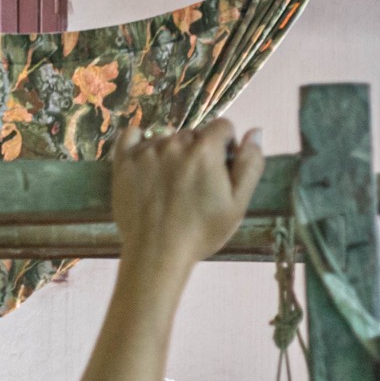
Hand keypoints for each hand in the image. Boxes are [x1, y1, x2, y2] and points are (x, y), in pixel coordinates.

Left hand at [110, 121, 265, 275]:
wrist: (157, 254)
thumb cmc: (202, 232)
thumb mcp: (237, 204)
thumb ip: (250, 164)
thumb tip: (256, 131)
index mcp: (205, 149)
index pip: (222, 126)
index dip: (226, 147)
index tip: (220, 170)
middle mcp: (175, 142)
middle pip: (193, 134)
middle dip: (198, 152)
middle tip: (194, 185)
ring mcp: (147, 150)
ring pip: (166, 137)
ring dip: (172, 153)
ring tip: (170, 185)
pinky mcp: (124, 161)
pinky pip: (133, 135)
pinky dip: (141, 143)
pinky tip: (147, 162)